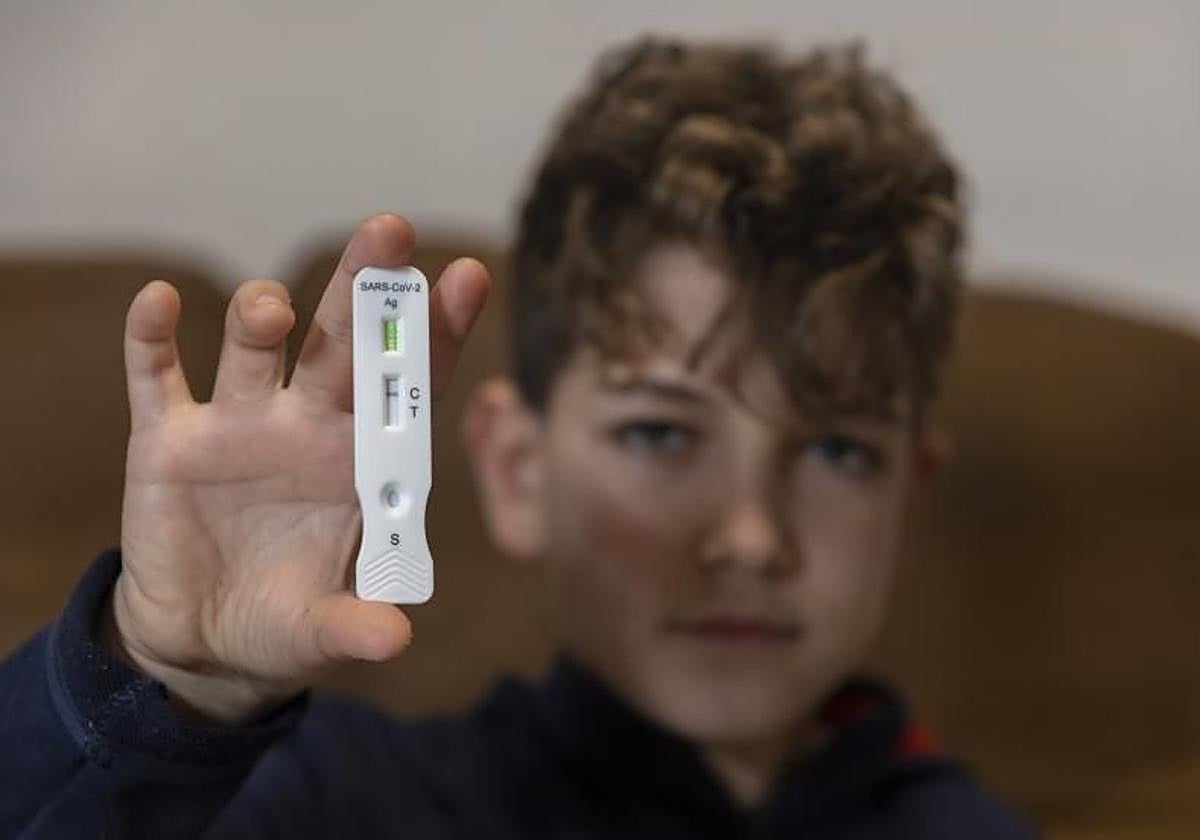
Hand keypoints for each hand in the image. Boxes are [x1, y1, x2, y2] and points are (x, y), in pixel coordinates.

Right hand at [108, 214, 488, 722]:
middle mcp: (304, 425)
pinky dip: (153, 339)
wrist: (203, 635)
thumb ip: (353, 627)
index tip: (468, 275)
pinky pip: (158, 376)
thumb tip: (395, 638)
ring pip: (253, 348)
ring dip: (258, 321)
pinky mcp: (166, 440)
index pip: (408, 385)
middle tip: (390, 229)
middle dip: (362, 289)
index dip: (437, 333)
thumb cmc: (281, 621)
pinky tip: (161, 303)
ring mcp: (236, 425)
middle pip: (339, 343)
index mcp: (359, 460)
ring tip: (268, 310)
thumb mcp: (317, 632)